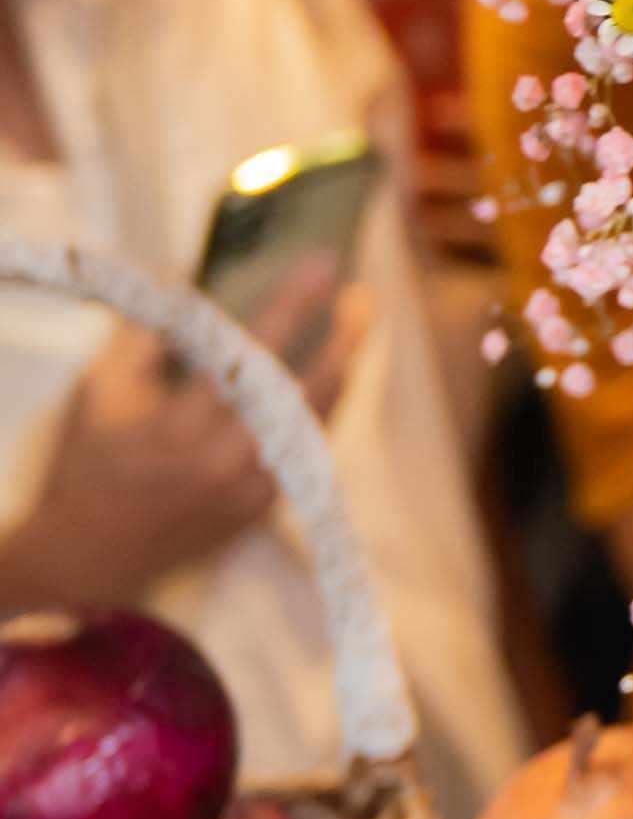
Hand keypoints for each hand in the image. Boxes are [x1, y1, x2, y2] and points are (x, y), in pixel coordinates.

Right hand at [5, 259, 368, 610]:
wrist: (83, 558)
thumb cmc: (85, 464)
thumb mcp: (99, 390)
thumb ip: (148, 332)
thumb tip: (192, 272)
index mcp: (179, 429)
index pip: (248, 351)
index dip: (292, 303)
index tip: (325, 261)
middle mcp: (223, 463)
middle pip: (303, 392)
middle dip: (342, 340)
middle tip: (363, 297)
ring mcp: (248, 493)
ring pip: (316, 423)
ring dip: (341, 373)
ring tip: (356, 327)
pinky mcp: (260, 512)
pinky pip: (307, 450)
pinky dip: (321, 411)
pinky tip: (334, 376)